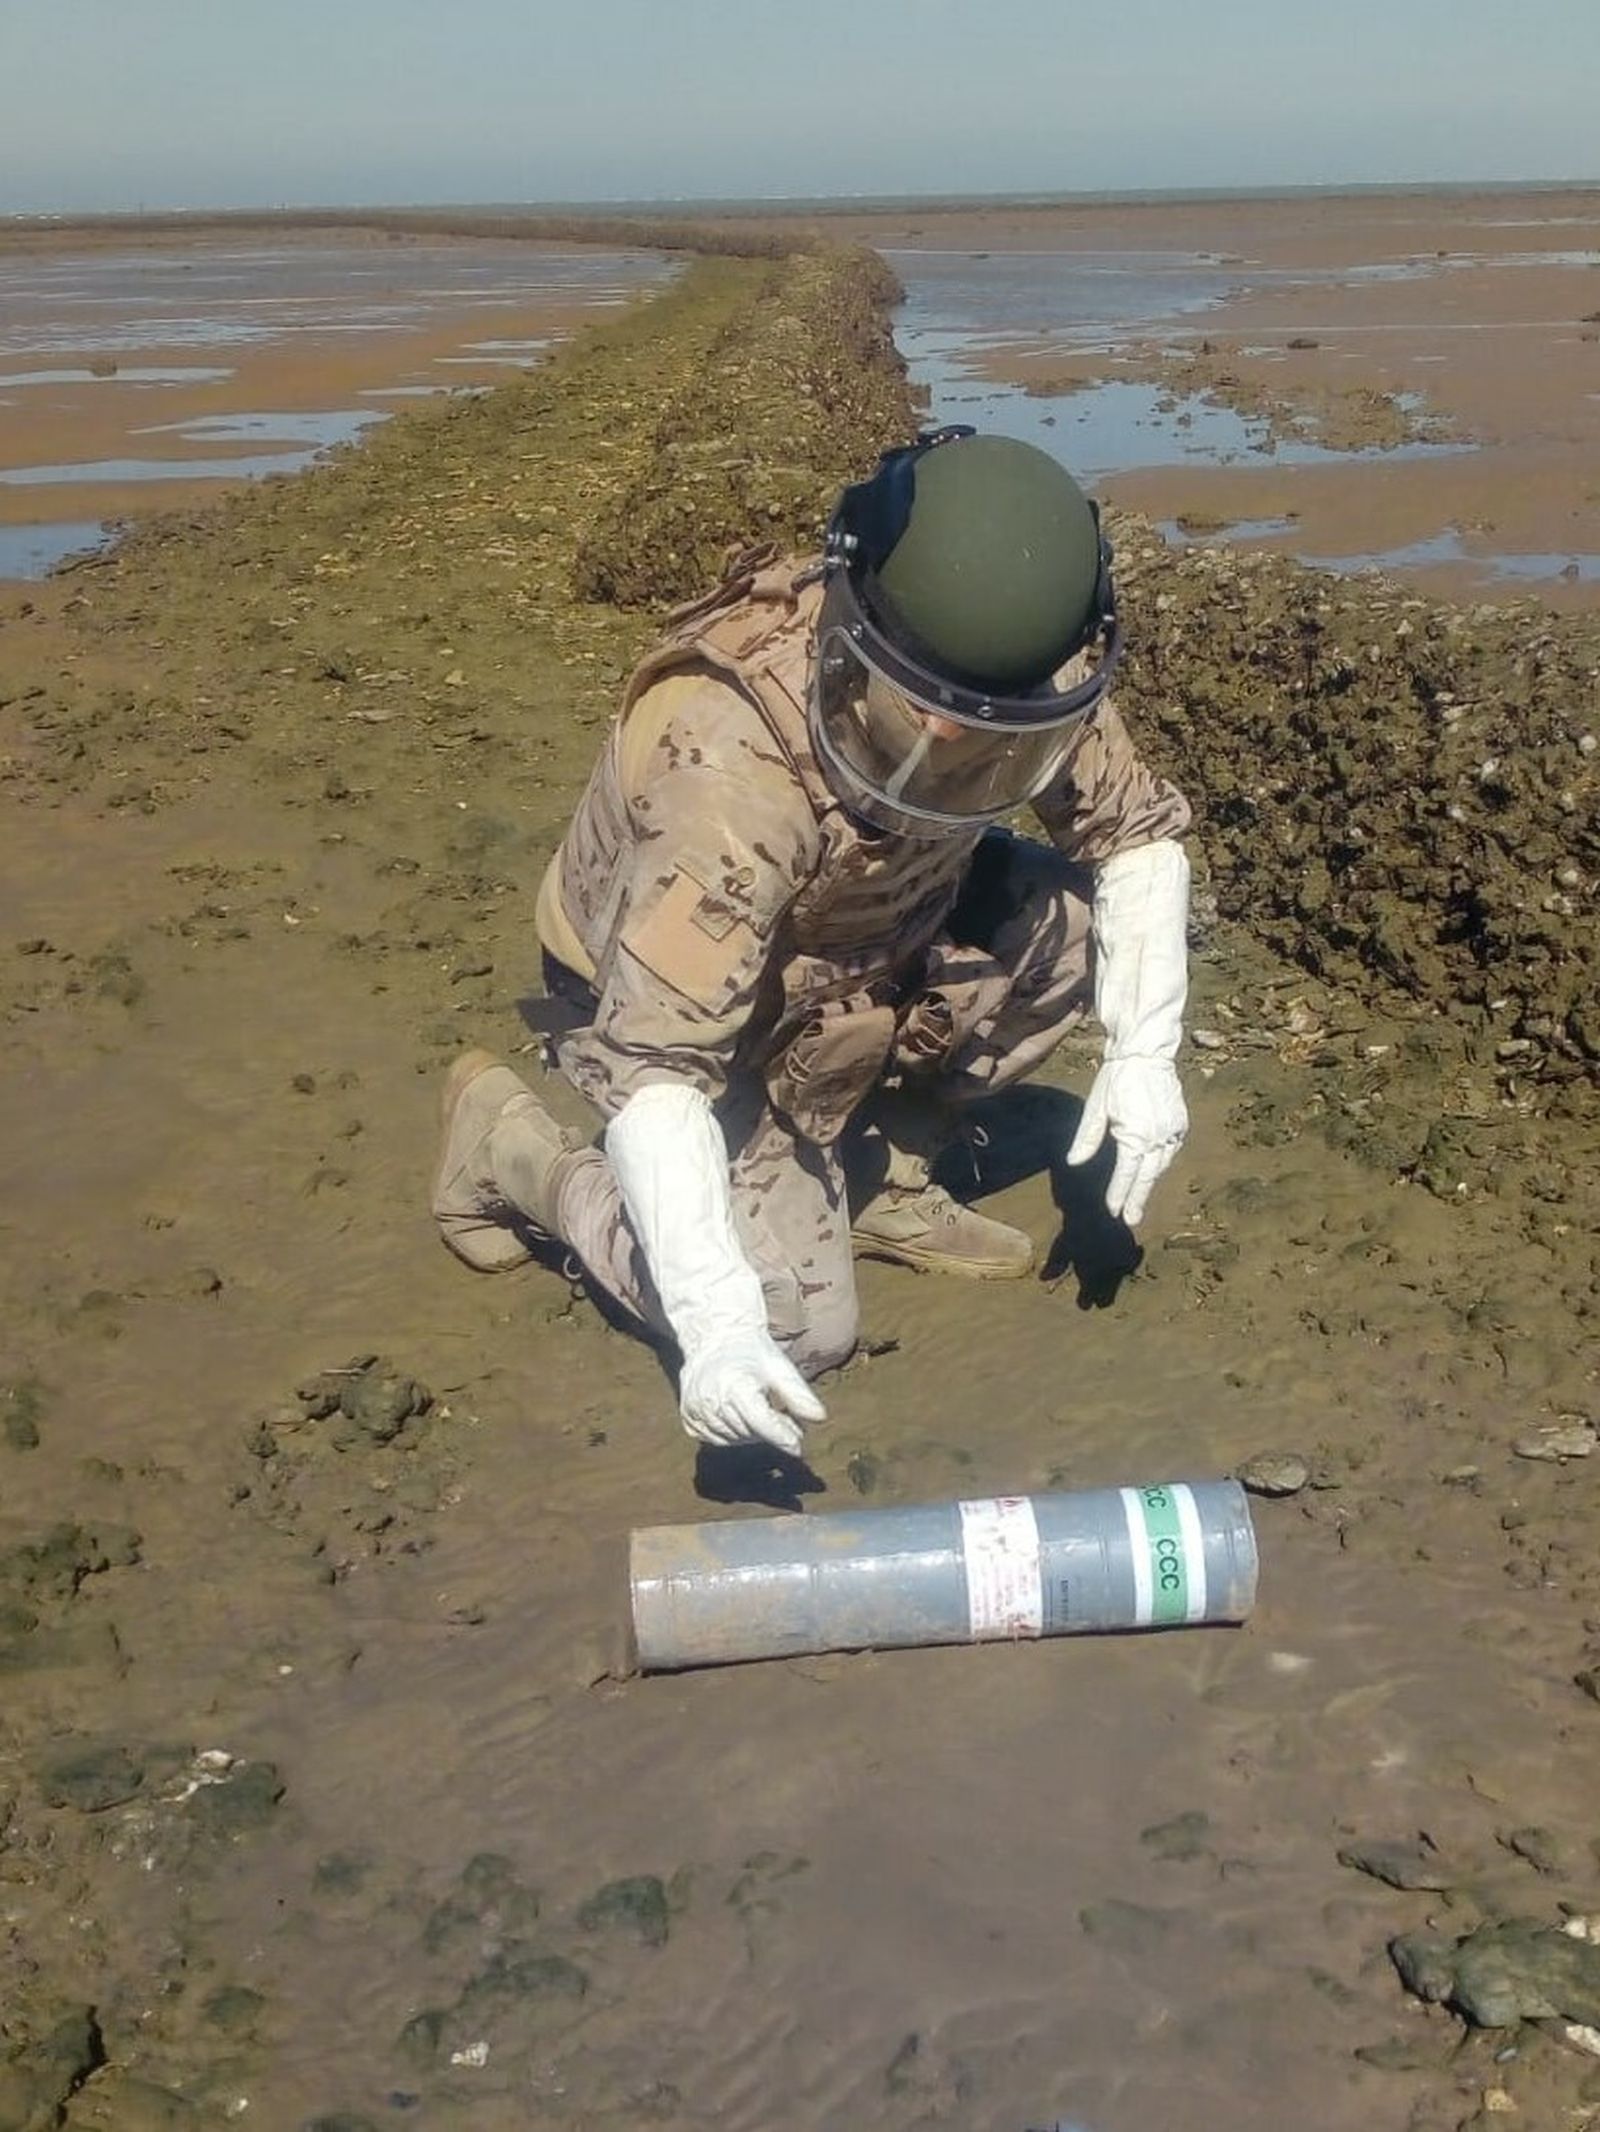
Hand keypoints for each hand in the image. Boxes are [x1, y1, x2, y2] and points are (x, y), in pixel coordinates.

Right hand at [678, 1331, 825, 1457]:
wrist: (714, 1339)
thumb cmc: (752, 1352)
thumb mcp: (779, 1368)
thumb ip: (798, 1395)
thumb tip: (820, 1418)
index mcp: (735, 1386)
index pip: (761, 1423)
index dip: (782, 1437)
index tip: (798, 1447)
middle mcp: (711, 1401)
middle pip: (750, 1434)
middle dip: (771, 1433)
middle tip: (787, 1422)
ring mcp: (696, 1412)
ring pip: (734, 1440)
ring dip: (753, 1435)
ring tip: (762, 1413)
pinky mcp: (689, 1419)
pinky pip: (715, 1440)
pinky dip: (732, 1435)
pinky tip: (739, 1417)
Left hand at [1066, 1055, 1186, 1226]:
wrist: (1147, 1052)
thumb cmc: (1117, 1078)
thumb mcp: (1096, 1107)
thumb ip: (1086, 1138)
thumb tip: (1074, 1162)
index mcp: (1135, 1135)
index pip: (1126, 1174)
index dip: (1120, 1194)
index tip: (1115, 1212)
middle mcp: (1158, 1137)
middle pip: (1147, 1176)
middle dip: (1137, 1199)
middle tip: (1131, 1219)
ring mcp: (1173, 1131)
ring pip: (1160, 1165)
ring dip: (1149, 1182)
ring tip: (1138, 1199)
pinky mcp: (1181, 1124)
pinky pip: (1170, 1151)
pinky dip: (1160, 1162)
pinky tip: (1152, 1169)